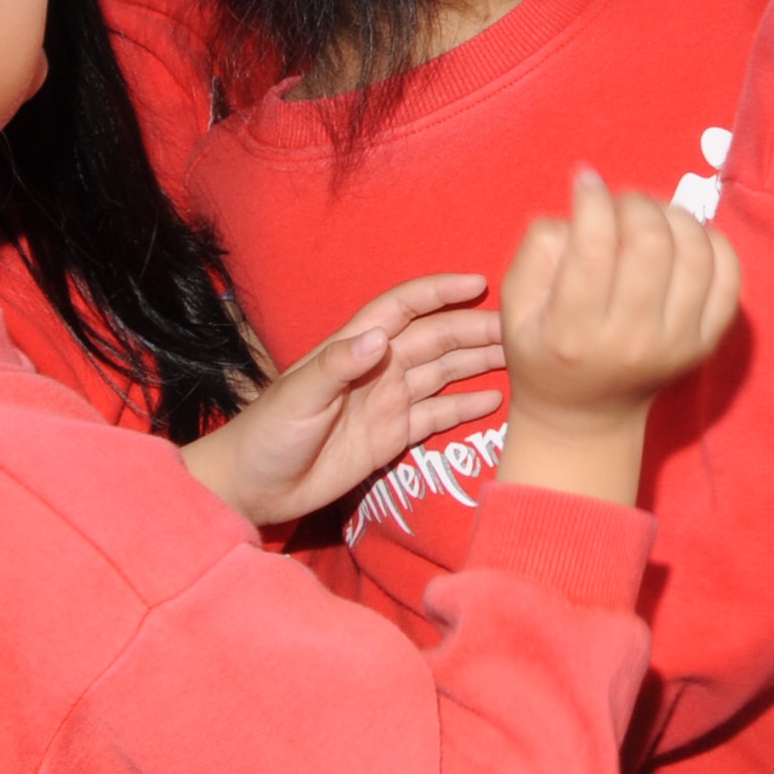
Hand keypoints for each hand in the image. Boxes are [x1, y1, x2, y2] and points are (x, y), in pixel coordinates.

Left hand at [177, 271, 501, 528]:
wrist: (253, 489)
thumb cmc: (267, 435)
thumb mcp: (297, 397)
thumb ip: (336, 366)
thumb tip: (380, 338)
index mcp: (355, 347)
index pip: (404, 308)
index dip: (439, 292)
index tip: (478, 284)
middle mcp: (379, 368)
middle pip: (435, 338)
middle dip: (475, 329)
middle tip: (518, 330)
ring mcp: (388, 401)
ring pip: (444, 372)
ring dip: (478, 361)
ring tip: (519, 358)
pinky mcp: (393, 436)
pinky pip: (437, 414)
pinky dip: (466, 406)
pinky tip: (496, 400)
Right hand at [492, 170, 741, 509]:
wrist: (586, 416)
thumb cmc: (545, 349)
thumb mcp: (517, 307)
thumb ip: (540, 249)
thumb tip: (585, 197)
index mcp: (574, 333)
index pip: (594, 248)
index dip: (593, 202)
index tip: (587, 184)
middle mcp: (631, 340)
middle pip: (651, 244)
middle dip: (635, 204)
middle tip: (622, 203)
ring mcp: (677, 343)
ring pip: (695, 253)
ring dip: (675, 216)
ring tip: (653, 216)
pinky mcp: (708, 342)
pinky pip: (729, 276)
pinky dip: (712, 242)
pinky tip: (686, 238)